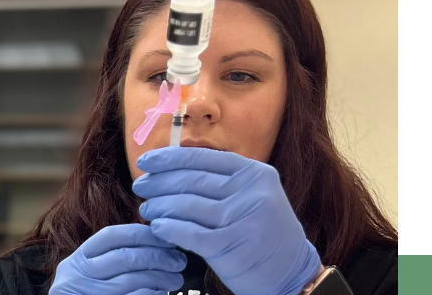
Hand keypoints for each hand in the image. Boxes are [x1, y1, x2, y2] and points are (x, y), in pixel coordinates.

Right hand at [49, 224, 187, 294]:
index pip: (111, 236)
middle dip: (157, 256)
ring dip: (160, 277)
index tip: (166, 238)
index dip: (142, 234)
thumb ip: (114, 261)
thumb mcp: (91, 278)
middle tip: (179, 261)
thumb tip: (156, 244)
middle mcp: (77, 278)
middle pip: (124, 257)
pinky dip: (152, 294)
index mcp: (76, 262)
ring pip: (132, 280)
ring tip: (175, 279)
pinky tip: (161, 293)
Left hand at [131, 148, 320, 294]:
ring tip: (147, 209)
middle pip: (191, 180)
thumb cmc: (264, 233)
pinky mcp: (231, 247)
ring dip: (159, 206)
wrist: (291, 272)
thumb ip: (224, 179)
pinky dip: (168, 229)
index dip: (169, 158)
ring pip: (186, 206)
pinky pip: (189, 233)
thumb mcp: (255, 195)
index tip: (146, 161)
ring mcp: (242, 220)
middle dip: (159, 182)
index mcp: (255, 173)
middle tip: (141, 187)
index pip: (203, 158)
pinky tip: (158, 228)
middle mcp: (251, 192)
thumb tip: (174, 165)